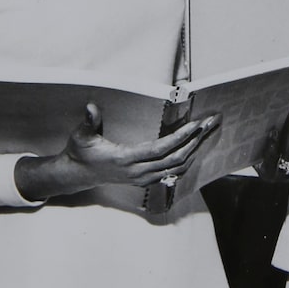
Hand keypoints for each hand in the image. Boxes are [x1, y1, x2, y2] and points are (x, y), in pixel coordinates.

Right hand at [14, 103, 219, 202]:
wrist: (78, 174)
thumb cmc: (81, 152)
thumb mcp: (81, 136)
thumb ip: (89, 123)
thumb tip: (91, 107)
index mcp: (126, 160)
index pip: (160, 150)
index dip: (180, 137)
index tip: (195, 124)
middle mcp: (138, 172)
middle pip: (175, 159)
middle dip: (195, 141)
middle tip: (210, 123)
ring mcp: (142, 178)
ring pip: (176, 168)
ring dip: (194, 150)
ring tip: (207, 133)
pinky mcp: (144, 180)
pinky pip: (171, 173)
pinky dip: (185, 161)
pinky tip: (194, 148)